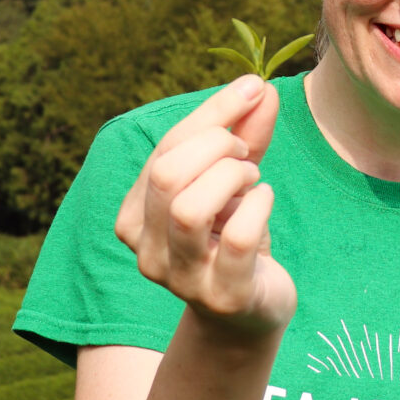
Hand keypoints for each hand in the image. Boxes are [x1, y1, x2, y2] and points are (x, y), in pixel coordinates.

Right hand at [114, 74, 294, 335]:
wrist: (251, 312)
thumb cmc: (235, 236)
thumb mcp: (234, 179)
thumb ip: (244, 132)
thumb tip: (260, 87)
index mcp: (135, 216)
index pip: (164, 151)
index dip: (212, 113)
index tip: (253, 90)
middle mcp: (147, 251)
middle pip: (167, 175)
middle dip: (217, 147)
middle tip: (246, 153)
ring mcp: (182, 280)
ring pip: (189, 208)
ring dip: (232, 177)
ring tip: (253, 179)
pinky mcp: (224, 297)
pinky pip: (238, 238)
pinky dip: (257, 206)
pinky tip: (264, 201)